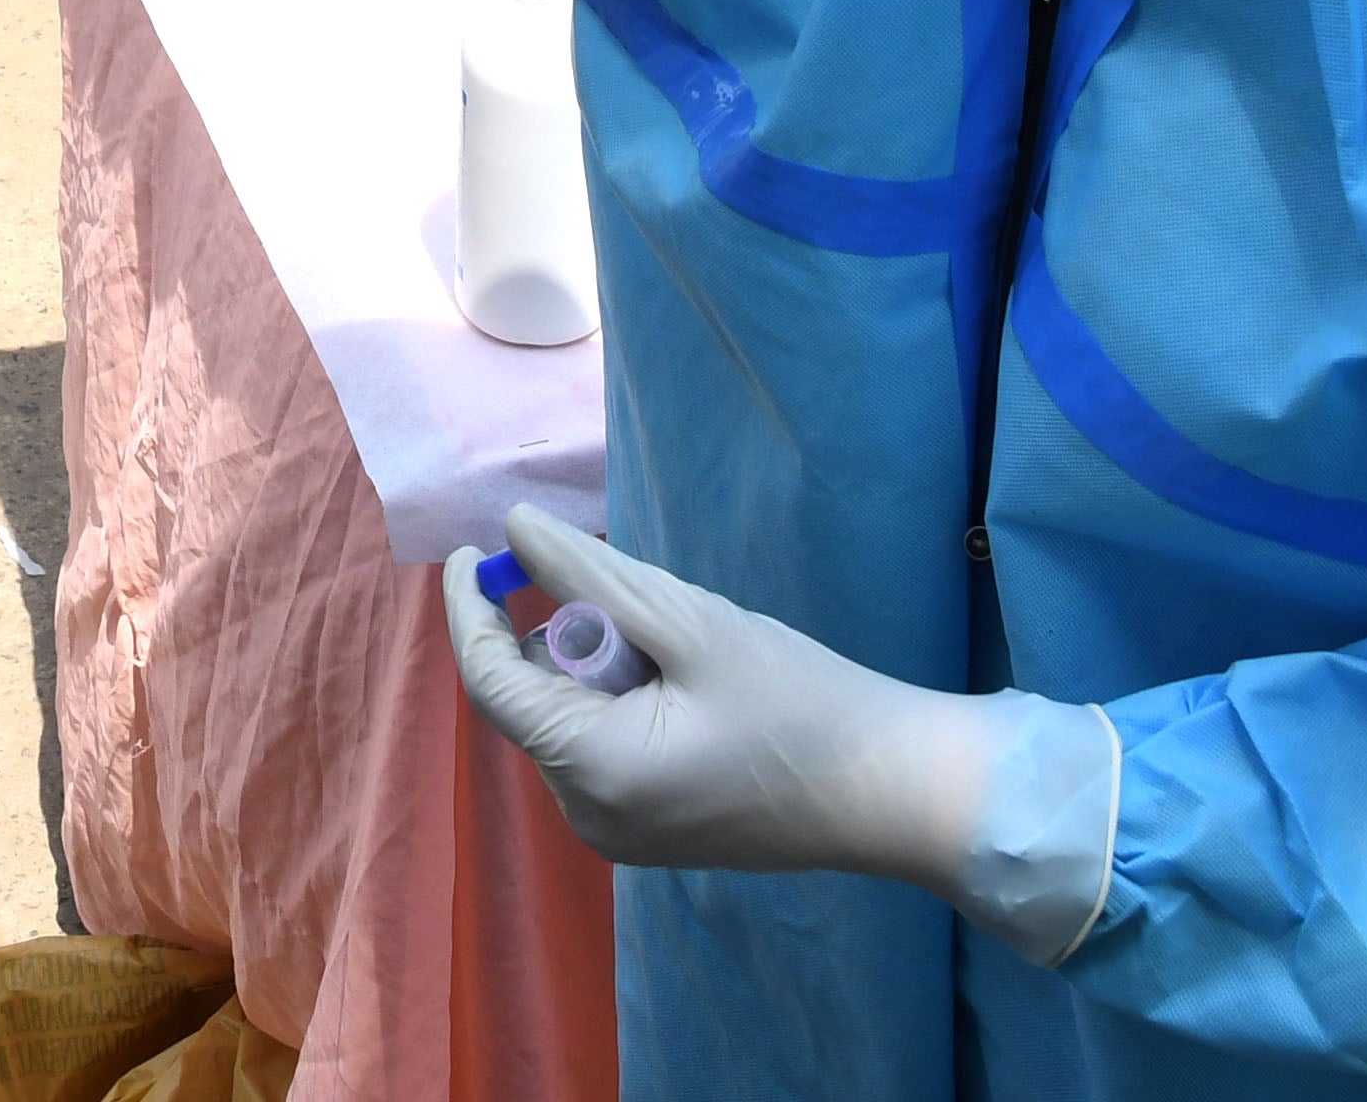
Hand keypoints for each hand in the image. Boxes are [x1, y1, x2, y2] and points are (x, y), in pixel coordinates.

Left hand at [443, 505, 1115, 960]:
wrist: (892, 792)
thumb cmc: (802, 702)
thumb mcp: (691, 623)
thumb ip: (592, 577)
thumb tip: (513, 530)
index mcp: (593, 771)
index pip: (492, 683)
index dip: (473, 612)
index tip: (477, 550)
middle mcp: (589, 817)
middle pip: (536, 700)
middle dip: (572, 638)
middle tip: (653, 611)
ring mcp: (619, 835)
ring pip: (571, 722)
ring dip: (605, 671)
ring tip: (690, 660)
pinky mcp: (651, 834)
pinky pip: (604, 751)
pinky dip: (627, 705)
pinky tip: (696, 694)